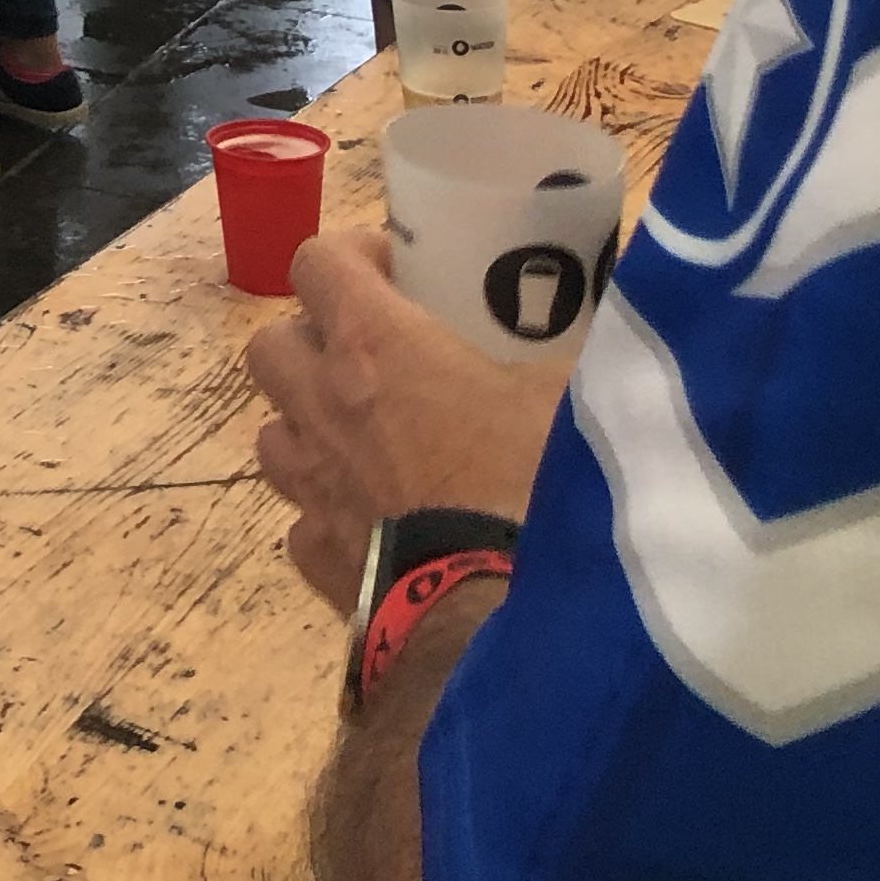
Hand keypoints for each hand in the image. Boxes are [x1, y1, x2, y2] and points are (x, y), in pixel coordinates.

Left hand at [244, 228, 565, 613]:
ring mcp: (312, 486)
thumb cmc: (537, 485)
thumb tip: (608, 339)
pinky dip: (329, 519)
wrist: (507, 619)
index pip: (316, 261)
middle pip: (271, 345)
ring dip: (309, 430)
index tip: (394, 278)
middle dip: (311, 345)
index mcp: (374, 345)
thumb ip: (566, 357)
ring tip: (366, 445)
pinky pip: (302, 524)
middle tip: (373, 364)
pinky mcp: (319, 560)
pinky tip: (376, 527)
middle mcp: (323, 404)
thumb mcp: (571, 398)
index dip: (349, 260)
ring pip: (272, 434)